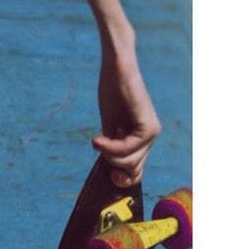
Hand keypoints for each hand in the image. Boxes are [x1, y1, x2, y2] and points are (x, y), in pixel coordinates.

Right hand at [92, 47, 160, 188]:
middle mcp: (151, 136)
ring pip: (129, 162)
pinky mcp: (148, 125)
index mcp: (142, 138)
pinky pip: (128, 148)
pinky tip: (98, 139)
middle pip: (132, 169)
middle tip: (99, 144)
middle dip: (112, 163)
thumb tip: (110, 171)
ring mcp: (151, 131)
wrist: (116, 69)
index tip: (109, 175)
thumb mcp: (110, 126)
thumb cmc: (112, 92)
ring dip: (109, 155)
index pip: (136, 171)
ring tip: (98, 139)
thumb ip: (112, 146)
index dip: (123, 179)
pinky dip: (111, 148)